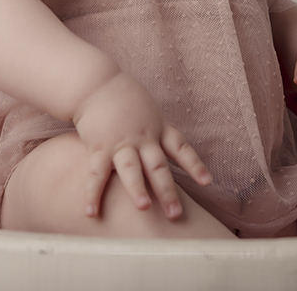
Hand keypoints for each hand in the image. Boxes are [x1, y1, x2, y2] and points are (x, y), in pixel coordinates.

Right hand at [72, 73, 211, 219]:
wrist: (96, 83)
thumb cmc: (126, 100)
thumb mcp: (150, 113)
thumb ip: (160, 134)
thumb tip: (174, 154)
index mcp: (158, 129)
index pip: (180, 147)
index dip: (193, 164)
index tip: (206, 181)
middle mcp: (142, 138)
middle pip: (157, 166)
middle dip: (167, 190)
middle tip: (175, 214)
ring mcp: (120, 143)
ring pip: (130, 169)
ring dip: (137, 189)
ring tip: (143, 208)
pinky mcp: (98, 147)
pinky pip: (96, 173)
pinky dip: (92, 194)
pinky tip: (90, 212)